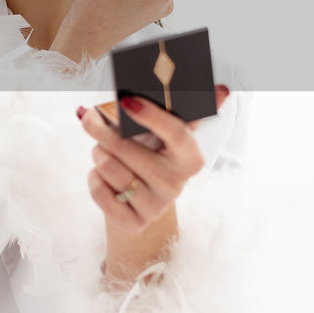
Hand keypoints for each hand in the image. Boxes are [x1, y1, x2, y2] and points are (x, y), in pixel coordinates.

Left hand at [76, 85, 229, 232]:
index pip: (175, 132)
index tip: (127, 100)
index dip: (151, 115)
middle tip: (91, 119)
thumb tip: (223, 90)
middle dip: (103, 132)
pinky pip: (101, 194)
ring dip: (98, 155)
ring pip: (111, 170)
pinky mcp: (135, 222)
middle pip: (129, 150)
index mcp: (191, 158)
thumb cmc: (155, 156)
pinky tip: (99, 173)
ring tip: (100, 150)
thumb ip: (188, 111)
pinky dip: (94, 179)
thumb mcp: (171, 134)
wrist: (144, 198)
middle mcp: (176, 184)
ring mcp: (156, 206)